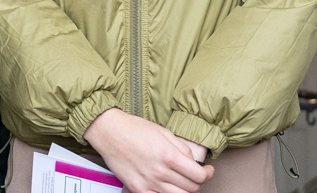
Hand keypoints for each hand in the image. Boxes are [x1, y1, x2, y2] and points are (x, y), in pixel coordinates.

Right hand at [83, 108, 212, 192]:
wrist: (108, 131)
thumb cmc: (134, 128)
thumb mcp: (163, 132)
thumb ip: (182, 148)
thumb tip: (194, 162)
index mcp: (168, 155)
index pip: (199, 176)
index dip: (208, 174)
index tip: (208, 171)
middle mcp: (160, 171)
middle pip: (191, 188)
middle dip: (197, 182)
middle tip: (194, 175)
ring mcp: (148, 182)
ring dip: (184, 190)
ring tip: (180, 181)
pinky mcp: (138, 188)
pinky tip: (166, 186)